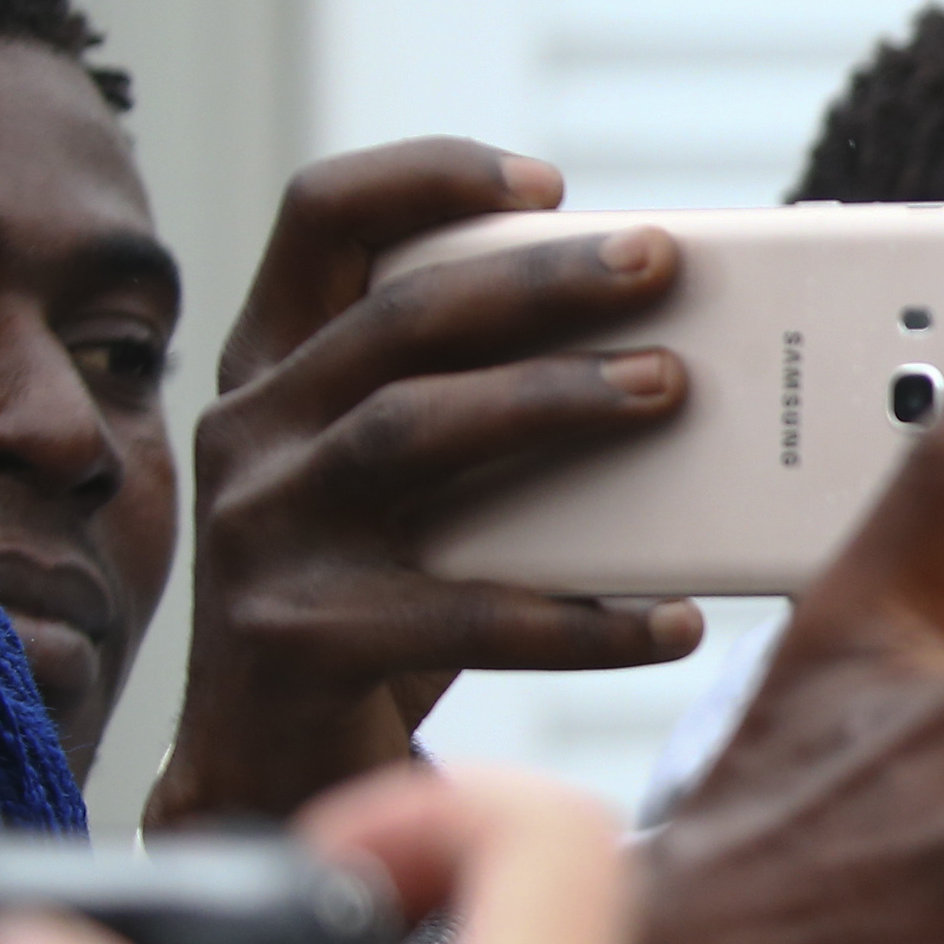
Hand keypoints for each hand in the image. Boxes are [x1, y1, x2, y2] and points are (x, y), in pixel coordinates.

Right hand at [148, 142, 701, 831]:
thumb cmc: (390, 591)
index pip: (320, 218)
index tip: (548, 180)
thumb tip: (691, 347)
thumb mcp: (422, 479)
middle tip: (661, 261)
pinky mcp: (301, 641)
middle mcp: (253, 432)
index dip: (426, 175)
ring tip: (669, 388)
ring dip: (550, 401)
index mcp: (279, 366)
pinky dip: (582, 618)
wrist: (279, 767)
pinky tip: (676, 619)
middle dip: (537, 281)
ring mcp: (263, 535)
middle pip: (395, 319)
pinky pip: (463, 616)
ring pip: (410, 432)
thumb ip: (495, 401)